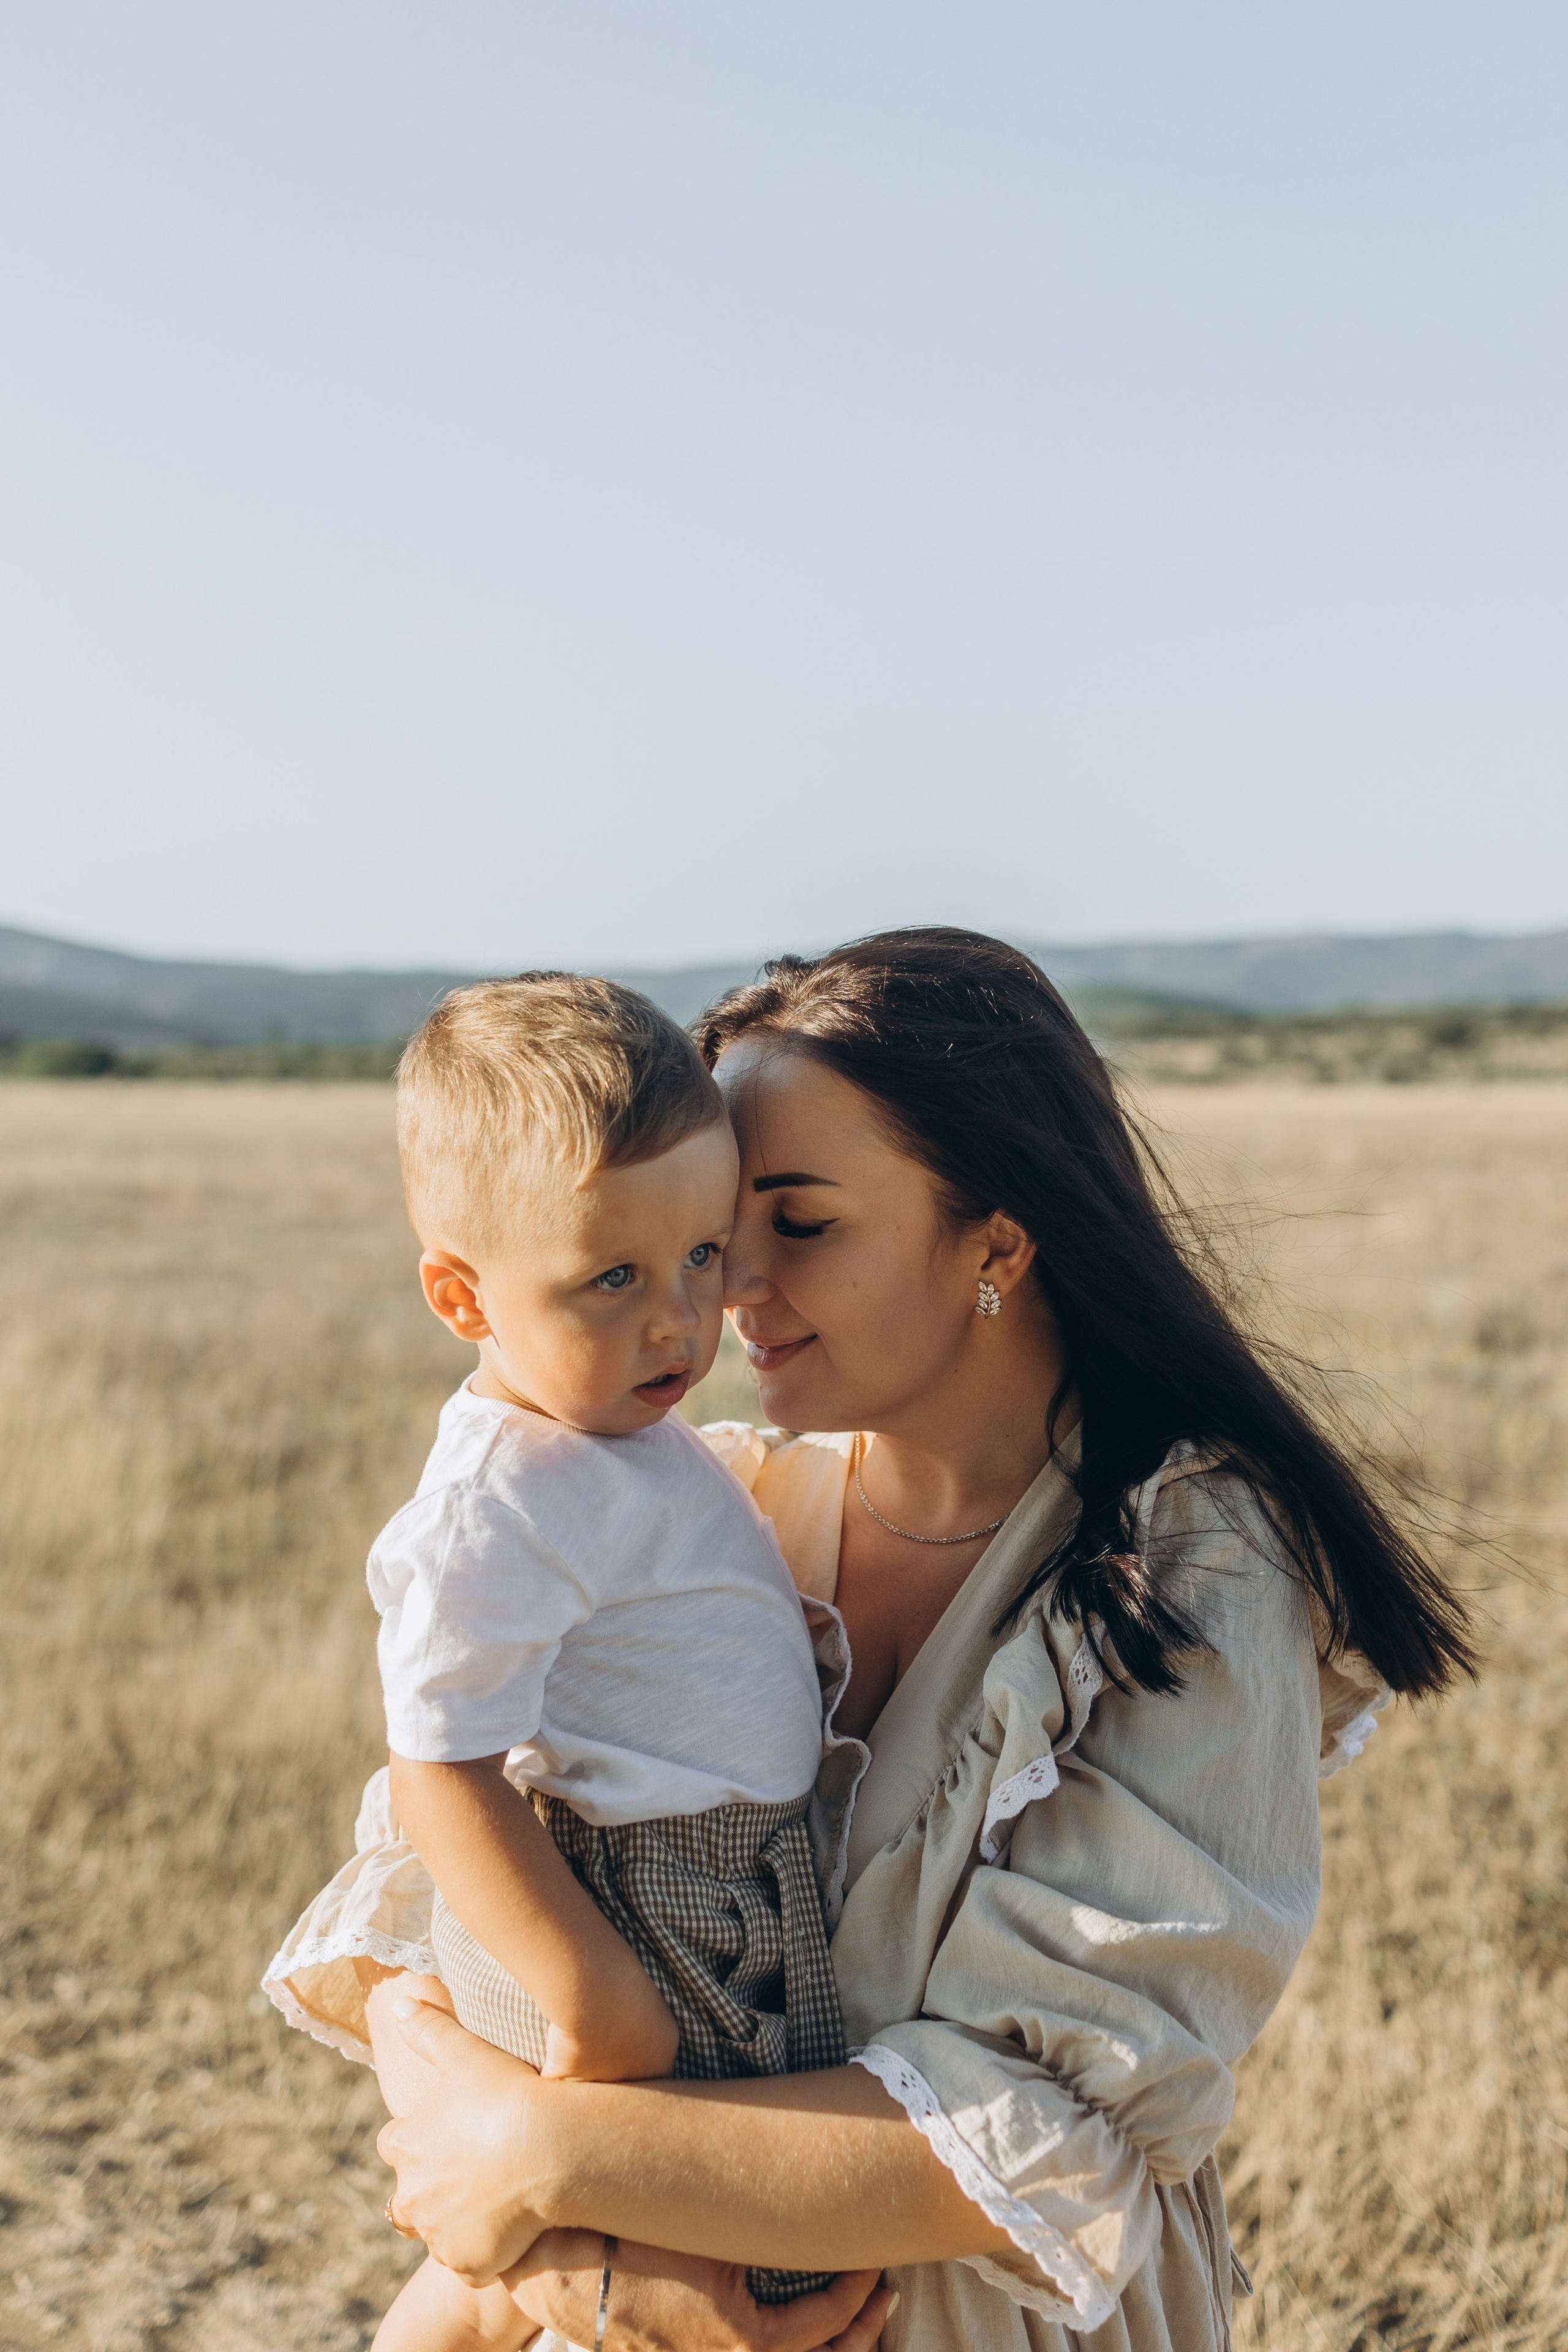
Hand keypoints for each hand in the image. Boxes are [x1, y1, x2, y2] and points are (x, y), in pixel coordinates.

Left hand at [378, 1997, 550, 2284]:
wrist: (550, 2150)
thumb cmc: (506, 2094)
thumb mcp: (464, 2051)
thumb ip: (429, 2028)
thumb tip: (399, 2003)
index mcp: (405, 2145)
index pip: (394, 2144)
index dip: (419, 2136)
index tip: (448, 2130)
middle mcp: (412, 2196)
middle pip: (410, 2194)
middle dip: (433, 2183)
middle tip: (474, 2167)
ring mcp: (439, 2235)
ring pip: (438, 2229)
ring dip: (457, 2215)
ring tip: (496, 2194)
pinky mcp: (468, 2264)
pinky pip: (469, 2260)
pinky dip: (484, 2247)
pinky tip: (510, 2223)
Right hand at [507, 2230, 898, 2351]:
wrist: (564, 2266)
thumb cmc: (639, 2239)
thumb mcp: (713, 2233)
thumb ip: (767, 2237)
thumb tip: (816, 2210)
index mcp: (747, 2345)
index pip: (831, 2324)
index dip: (862, 2289)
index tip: (877, 2257)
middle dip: (862, 2330)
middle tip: (883, 2294)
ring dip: (829, 2343)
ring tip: (854, 2312)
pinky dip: (791, 2344)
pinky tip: (798, 2315)